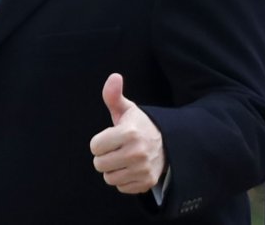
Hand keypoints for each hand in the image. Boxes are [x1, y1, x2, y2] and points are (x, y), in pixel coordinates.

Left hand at [90, 73, 165, 193]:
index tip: (112, 137)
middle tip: (117, 149)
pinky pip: (121, 187)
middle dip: (105, 156)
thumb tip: (114, 76)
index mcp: (129, 132)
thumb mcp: (128, 110)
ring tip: (125, 159)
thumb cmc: (141, 126)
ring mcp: (143, 169)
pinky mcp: (147, 182)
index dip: (101, 142)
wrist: (169, 143)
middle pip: (99, 164)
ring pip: (109, 178)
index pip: (95, 147)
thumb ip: (114, 95)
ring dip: (114, 169)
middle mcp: (136, 152)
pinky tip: (132, 168)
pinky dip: (125, 179)